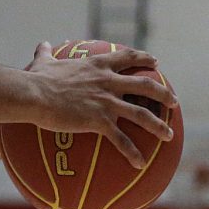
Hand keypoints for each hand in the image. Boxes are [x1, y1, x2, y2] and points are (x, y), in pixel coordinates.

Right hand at [24, 41, 177, 168]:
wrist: (34, 94)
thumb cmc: (36, 79)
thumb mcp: (43, 62)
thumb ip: (45, 53)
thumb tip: (40, 44)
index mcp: (97, 66)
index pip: (127, 57)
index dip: (144, 58)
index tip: (156, 62)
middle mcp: (107, 81)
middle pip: (145, 85)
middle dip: (163, 93)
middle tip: (173, 102)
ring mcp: (106, 101)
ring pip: (141, 114)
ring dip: (158, 125)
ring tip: (169, 135)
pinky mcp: (99, 121)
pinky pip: (121, 140)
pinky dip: (132, 152)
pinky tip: (140, 164)